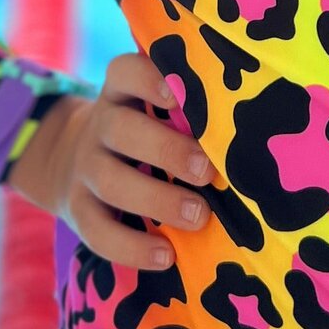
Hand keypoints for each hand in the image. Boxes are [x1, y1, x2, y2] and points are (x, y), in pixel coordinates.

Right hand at [6, 49, 215, 270]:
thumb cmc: (145, 134)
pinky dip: (130, 247)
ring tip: (199, 216)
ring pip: (111, 181)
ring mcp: (85, 168)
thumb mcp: (155, 112)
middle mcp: (100, 126)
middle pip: (121, 129)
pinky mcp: (78, 210)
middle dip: (167, 149)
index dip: (149, 80)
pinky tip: (165, 256)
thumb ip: (191, 113)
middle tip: (208, 172)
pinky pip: (96, 230)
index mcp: (122, 93)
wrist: (75, 164)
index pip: (125, 72)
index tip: (179, 96)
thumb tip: (252, 131)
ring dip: (157, 200)